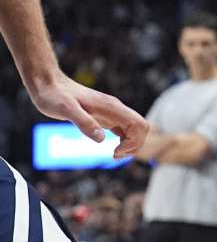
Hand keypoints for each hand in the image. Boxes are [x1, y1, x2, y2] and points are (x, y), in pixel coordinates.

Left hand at [27, 72, 148, 158]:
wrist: (49, 85)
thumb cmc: (55, 96)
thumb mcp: (66, 110)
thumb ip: (84, 122)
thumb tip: (101, 139)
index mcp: (111, 107)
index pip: (138, 124)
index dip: (134, 142)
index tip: (114, 153)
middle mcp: (115, 109)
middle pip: (141, 127)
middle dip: (135, 144)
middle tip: (115, 156)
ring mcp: (111, 112)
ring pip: (135, 128)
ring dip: (131, 144)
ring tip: (115, 155)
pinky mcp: (105, 116)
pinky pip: (124, 129)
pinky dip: (124, 141)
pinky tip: (112, 149)